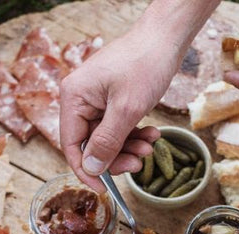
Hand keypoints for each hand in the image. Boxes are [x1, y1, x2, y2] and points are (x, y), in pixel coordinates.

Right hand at [59, 27, 179, 191]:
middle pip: (91, 145)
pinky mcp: (113, 101)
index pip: (72, 146)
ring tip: (150, 146)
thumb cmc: (144, 64)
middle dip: (116, 157)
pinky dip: (135, 135)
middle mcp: (81, 101)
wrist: (166, 38)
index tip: (104, 190)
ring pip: (108, 140)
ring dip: (129, 148)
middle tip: (139, 163)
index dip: (87, 171)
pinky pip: (119, 128)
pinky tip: (152, 135)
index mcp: (74, 98)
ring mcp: (97, 101)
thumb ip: (106, 142)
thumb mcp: (126, 109)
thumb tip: (91, 169)